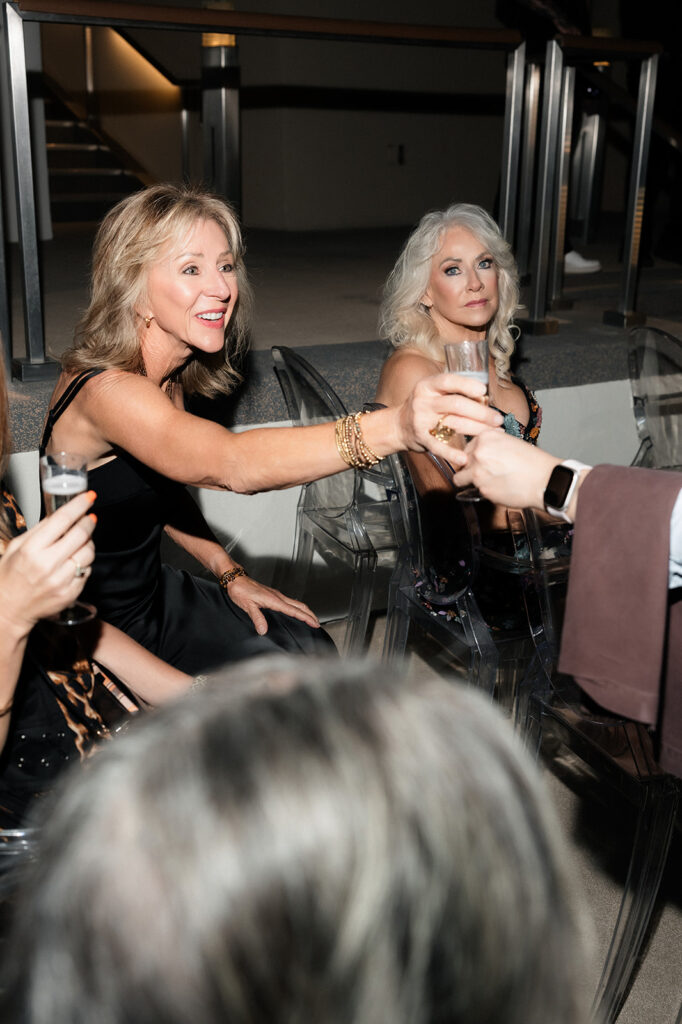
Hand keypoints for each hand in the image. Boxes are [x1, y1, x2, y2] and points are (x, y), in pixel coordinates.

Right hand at [0, 491, 96, 637]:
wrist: (8, 608)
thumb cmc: (9, 577)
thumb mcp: (16, 547)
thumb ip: (39, 530)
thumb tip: (59, 514)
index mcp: (32, 549)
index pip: (63, 520)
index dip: (79, 505)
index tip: (88, 497)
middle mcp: (48, 564)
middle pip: (81, 534)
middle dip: (89, 521)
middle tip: (89, 517)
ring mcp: (61, 580)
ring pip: (89, 552)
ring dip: (88, 543)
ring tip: (80, 541)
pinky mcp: (71, 593)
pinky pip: (87, 571)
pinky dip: (84, 563)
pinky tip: (73, 562)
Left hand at [224, 575, 320, 635]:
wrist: (235, 578)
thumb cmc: (240, 590)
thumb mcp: (247, 605)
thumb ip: (257, 618)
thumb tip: (263, 630)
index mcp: (273, 600)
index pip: (294, 610)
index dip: (305, 618)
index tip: (314, 624)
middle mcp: (277, 596)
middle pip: (299, 605)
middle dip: (310, 614)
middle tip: (317, 624)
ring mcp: (276, 595)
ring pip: (296, 603)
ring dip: (305, 611)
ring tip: (310, 619)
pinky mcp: (273, 595)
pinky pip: (290, 602)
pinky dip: (297, 608)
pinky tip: (295, 612)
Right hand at [398, 372, 503, 466]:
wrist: (397, 426)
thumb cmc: (424, 407)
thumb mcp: (433, 392)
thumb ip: (454, 392)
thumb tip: (484, 397)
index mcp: (428, 385)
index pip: (448, 381)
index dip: (466, 385)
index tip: (483, 391)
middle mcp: (423, 401)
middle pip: (456, 404)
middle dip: (480, 412)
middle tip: (498, 419)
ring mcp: (421, 420)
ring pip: (453, 423)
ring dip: (476, 429)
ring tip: (493, 434)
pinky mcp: (421, 438)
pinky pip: (439, 446)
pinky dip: (452, 453)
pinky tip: (465, 458)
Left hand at [452, 431, 560, 508]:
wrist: (545, 480)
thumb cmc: (533, 462)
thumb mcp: (511, 442)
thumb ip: (492, 445)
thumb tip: (481, 450)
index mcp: (486, 437)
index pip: (467, 446)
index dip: (473, 455)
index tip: (479, 460)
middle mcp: (478, 452)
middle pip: (461, 461)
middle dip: (469, 467)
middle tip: (484, 472)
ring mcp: (478, 471)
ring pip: (460, 478)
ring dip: (470, 481)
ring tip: (486, 482)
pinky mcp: (482, 489)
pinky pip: (475, 491)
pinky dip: (484, 491)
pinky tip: (498, 488)